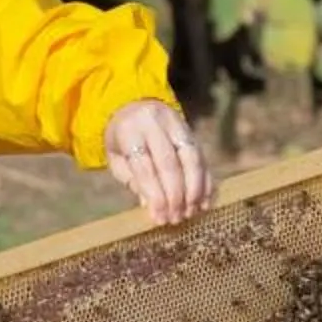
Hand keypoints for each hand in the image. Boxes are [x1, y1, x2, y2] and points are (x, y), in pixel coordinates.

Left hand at [102, 99, 213, 225]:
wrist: (134, 103)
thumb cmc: (122, 139)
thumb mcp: (117, 157)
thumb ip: (132, 180)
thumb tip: (151, 205)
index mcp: (131, 130)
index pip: (145, 167)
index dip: (155, 195)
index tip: (159, 218)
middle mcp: (155, 123)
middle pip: (170, 163)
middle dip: (175, 195)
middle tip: (176, 218)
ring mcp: (177, 124)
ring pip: (191, 158)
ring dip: (194, 189)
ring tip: (190, 212)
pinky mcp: (191, 130)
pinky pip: (202, 156)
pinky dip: (205, 181)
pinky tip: (204, 201)